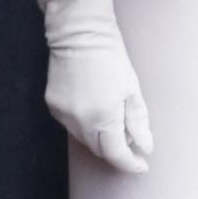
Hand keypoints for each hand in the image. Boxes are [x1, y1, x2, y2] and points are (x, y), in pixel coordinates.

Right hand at [45, 0, 152, 173]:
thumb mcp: (132, 90)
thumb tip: (145, 147)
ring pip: (84, 138)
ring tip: (114, 118)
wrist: (80, 34)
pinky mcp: (52, 105)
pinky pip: (71, 124)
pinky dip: (85, 123)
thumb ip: (137, 122)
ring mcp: (62, 113)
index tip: (141, 165)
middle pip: (99, 149)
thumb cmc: (111, 58)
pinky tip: (94, 106)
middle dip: (116, 150)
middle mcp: (79, 120)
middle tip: (132, 142)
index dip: (130, 163)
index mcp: (102, 116)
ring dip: (100, 136)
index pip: (116, 153)